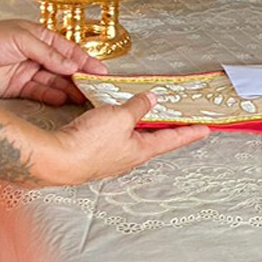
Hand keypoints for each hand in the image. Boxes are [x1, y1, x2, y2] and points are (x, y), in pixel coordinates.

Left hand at [0, 20, 102, 106]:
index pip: (69, 50)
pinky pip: (40, 93)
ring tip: (85, 98)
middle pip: (65, 68)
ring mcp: (28, 72)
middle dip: (81, 78)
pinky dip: (52, 96)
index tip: (102, 72)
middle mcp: (37, 55)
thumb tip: (71, 65)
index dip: (86, 61)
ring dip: (70, 90)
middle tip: (98, 89)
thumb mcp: (22, 39)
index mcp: (41, 37)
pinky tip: (64, 100)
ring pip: (55, 82)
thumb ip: (48, 53)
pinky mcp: (18, 88)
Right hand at [31, 92, 210, 187]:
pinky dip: (122, 129)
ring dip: (143, 128)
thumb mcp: (119, 117)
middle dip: (167, 130)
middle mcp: (128, 158)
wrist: (57, 161)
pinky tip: (115, 121)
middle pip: (154, 141)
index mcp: (141, 151)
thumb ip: (136, 107)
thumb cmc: (88, 144)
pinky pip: (115, 140)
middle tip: (180, 121)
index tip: (205, 130)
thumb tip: (150, 99)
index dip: (190, 133)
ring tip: (149, 116)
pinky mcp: (95, 156)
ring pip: (134, 141)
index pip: (172, 139)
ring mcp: (112, 159)